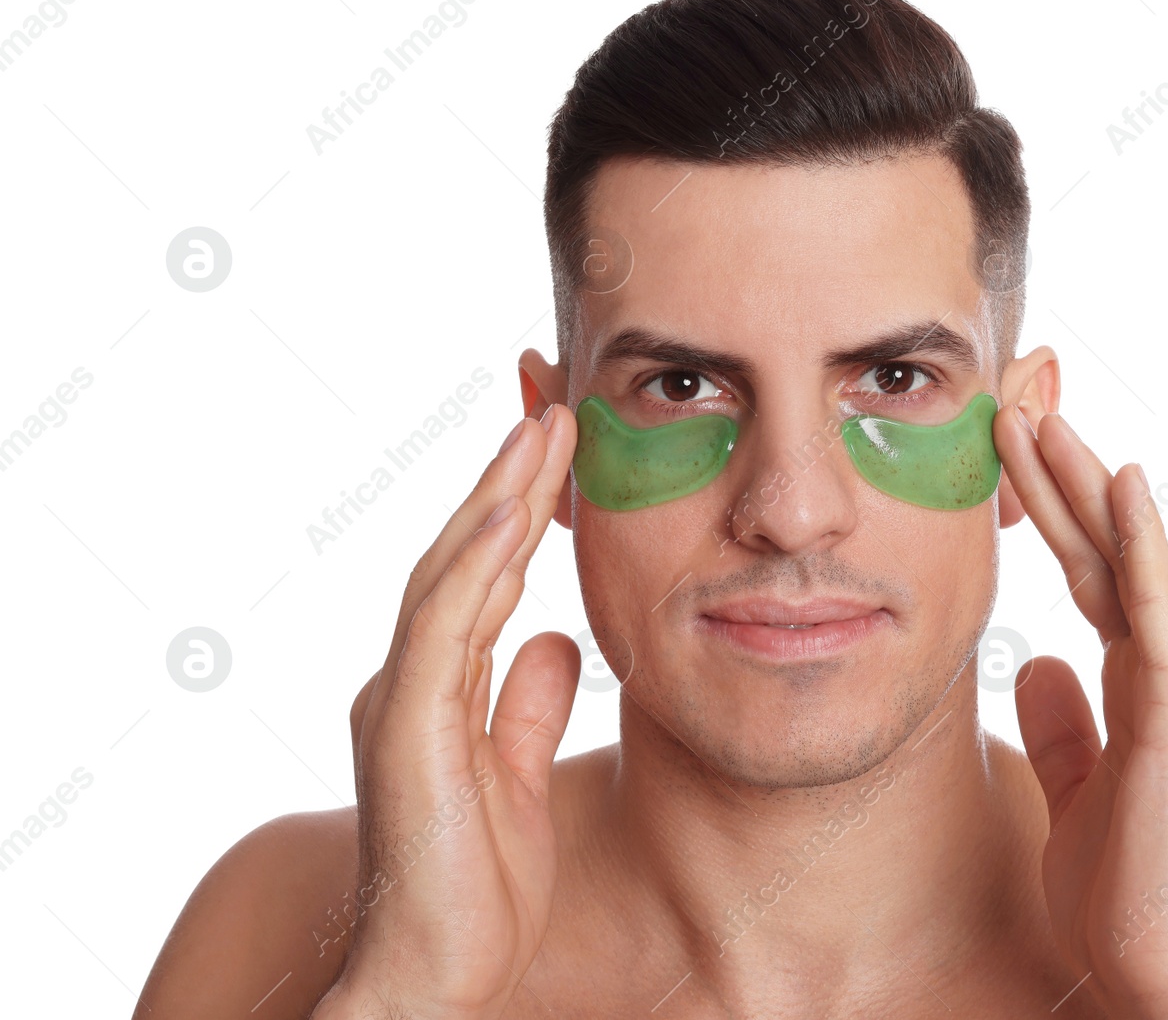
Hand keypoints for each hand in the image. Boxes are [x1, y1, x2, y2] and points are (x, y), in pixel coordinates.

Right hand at [317, 406, 580, 1019]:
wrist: (433, 976)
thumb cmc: (473, 888)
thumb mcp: (517, 774)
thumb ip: (527, 703)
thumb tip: (556, 638)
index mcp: (435, 689)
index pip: (481, 578)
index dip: (517, 512)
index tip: (562, 451)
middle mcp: (409, 681)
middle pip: (463, 558)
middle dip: (509, 482)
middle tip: (556, 409)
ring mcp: (400, 700)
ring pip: (450, 574)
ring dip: (496, 498)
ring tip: (544, 432)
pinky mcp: (405, 728)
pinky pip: (445, 627)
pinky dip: (477, 564)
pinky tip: (513, 513)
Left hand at [994, 405, 1167, 1018]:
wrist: (1167, 967)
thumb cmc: (1129, 889)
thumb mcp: (1075, 790)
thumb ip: (1063, 725)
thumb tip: (1034, 665)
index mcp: (1139, 686)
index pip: (1093, 576)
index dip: (1059, 513)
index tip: (1017, 454)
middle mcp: (1167, 671)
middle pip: (1108, 552)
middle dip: (1064, 478)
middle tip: (1020, 407)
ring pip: (1132, 560)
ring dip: (1089, 487)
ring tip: (1046, 419)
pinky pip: (1160, 609)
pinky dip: (1142, 542)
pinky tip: (1123, 483)